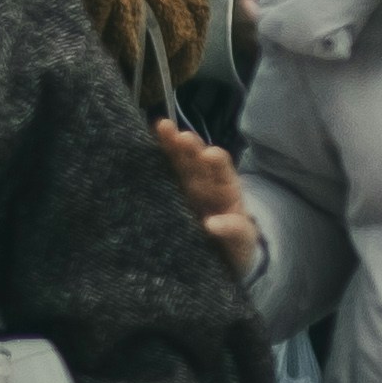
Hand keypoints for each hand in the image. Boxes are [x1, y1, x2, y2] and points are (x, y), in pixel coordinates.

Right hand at [152, 118, 257, 279]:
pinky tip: (139, 150)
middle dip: (190, 147)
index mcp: (226, 190)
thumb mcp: (242, 240)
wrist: (223, 256)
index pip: (223, 171)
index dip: (217, 161)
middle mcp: (205, 183)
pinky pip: (160, 176)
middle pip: (198, 161)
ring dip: (170, 145)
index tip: (209, 155)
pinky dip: (151, 162)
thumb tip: (212, 225)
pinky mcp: (168, 197)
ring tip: (161, 126)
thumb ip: (234, 231)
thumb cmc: (237, 244)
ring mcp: (185, 187)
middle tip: (181, 135)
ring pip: (178, 162)